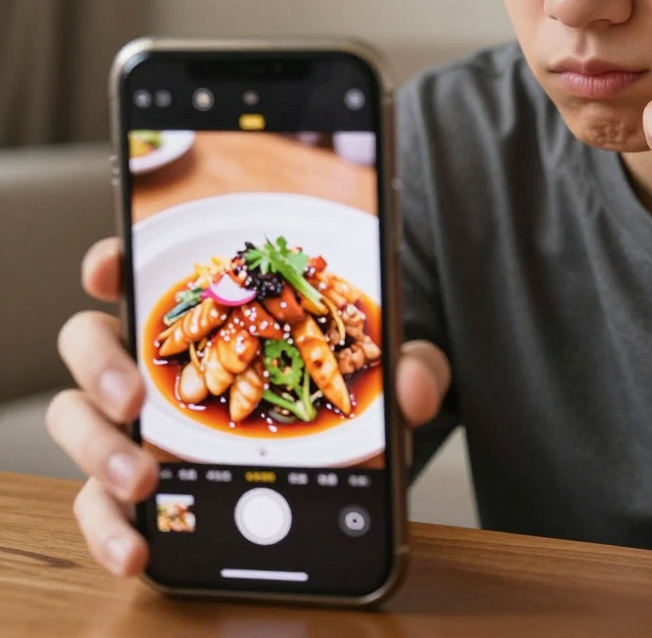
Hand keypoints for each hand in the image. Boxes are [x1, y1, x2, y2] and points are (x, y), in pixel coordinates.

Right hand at [47, 238, 450, 576]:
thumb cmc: (349, 398)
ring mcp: (144, 423)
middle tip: (134, 398)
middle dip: (101, 364)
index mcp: (213, 313)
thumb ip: (409, 366)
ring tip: (141, 478)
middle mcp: (165, 362)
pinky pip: (101, 503)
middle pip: (93, 342)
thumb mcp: (385, 373)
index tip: (111, 268)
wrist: (351, 462)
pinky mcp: (143, 484)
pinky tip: (136, 546)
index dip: (115, 263)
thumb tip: (414, 386)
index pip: (149, 272)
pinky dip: (107, 526)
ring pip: (80, 421)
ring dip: (96, 448)